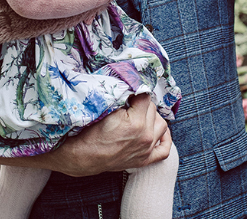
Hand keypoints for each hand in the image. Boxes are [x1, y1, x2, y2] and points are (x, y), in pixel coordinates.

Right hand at [52, 94, 172, 176]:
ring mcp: (146, 149)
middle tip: (130, 104)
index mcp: (136, 122)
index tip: (129, 93)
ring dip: (153, 118)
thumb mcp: (106, 109)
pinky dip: (165, 139)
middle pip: (152, 109)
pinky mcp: (144, 160)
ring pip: (161, 124)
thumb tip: (134, 87)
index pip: (145, 96)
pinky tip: (160, 132)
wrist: (81, 157)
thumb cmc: (89, 132)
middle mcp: (145, 136)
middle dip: (142, 104)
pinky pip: (164, 150)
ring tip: (140, 115)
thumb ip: (123, 98)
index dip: (136, 92)